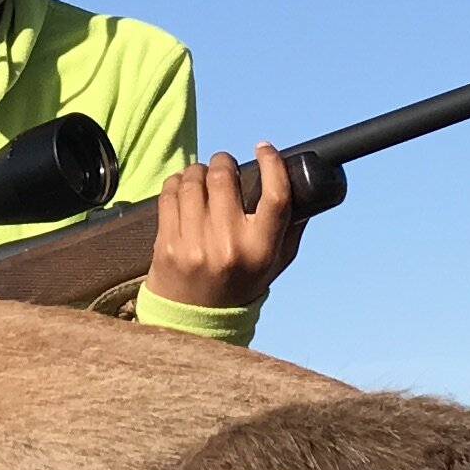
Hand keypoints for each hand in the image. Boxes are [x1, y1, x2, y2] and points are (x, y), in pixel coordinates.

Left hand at [143, 142, 307, 312]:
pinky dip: (176, 182)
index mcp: (261, 250)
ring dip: (198, 170)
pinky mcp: (166, 244)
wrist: (193, 321)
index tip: (264, 148)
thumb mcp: (273, 264)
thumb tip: (302, 186)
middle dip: (223, 162)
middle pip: (225, 177)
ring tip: (202, 177)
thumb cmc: (238, 285)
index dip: (272, 164)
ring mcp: (195, 245)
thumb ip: (290, 229)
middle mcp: (229, 245)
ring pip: (194, 180)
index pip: (276, 196)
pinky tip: (183, 188)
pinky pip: (170, 193)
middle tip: (224, 165)